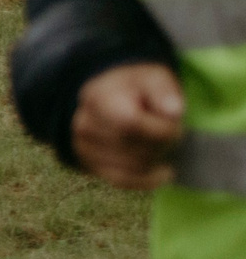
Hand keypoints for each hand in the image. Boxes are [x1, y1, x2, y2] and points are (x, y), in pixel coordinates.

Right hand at [72, 62, 186, 189]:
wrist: (106, 97)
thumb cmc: (136, 87)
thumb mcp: (153, 77)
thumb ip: (164, 90)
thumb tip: (174, 111)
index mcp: (99, 99)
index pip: (130, 124)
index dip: (160, 130)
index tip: (176, 124)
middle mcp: (84, 125)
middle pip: (134, 149)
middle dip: (163, 145)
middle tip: (172, 133)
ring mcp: (83, 147)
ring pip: (132, 168)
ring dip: (157, 161)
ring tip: (162, 146)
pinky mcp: (88, 165)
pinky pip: (122, 181)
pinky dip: (147, 180)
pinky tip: (163, 172)